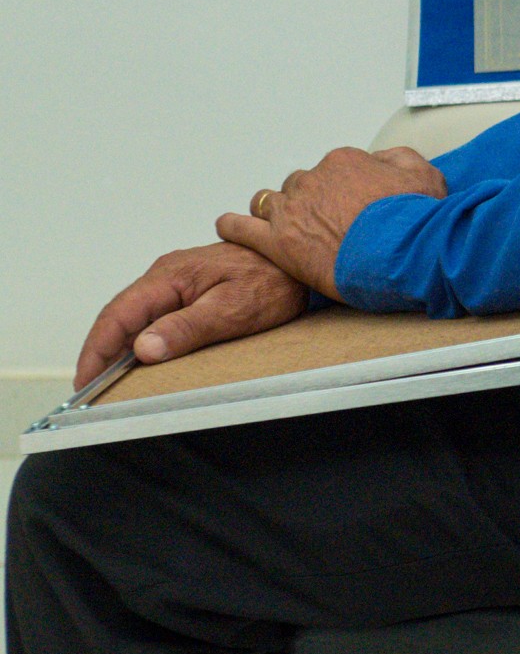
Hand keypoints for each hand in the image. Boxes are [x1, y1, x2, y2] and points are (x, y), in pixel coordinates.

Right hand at [75, 243, 306, 389]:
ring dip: (119, 348)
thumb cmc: (272, 281)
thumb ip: (186, 329)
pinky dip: (140, 341)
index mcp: (169, 277)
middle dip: (101, 353)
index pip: (118, 314)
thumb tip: (142, 348)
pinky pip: (154, 317)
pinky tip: (142, 362)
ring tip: (109, 382)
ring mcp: (176, 282)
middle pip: (120, 317)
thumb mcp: (230, 310)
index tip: (85, 380)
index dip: (96, 349)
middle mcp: (166, 276)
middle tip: (91, 391)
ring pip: (136, 318)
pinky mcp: (189, 291)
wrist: (299, 262)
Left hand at [216, 144, 447, 297]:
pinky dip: (233, 226)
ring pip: (269, 202)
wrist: (402, 250)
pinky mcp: (279, 242)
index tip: (348, 207)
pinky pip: (244, 228)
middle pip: (299, 186)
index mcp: (344, 162)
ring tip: (276, 225)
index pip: (331, 171)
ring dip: (273, 212)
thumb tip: (381, 161)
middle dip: (306, 202)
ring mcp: (293, 210)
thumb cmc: (415, 217)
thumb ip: (398, 160)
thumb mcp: (424, 174)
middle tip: (318, 223)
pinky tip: (227, 226)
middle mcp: (313, 179)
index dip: (339, 191)